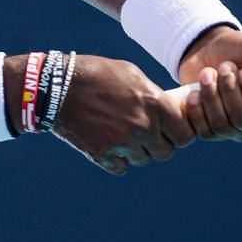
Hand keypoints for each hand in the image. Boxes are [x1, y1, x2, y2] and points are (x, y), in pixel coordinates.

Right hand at [50, 55, 198, 175]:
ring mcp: (122, 143)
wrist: (57, 87)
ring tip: (122, 134)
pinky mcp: (102, 155)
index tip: (172, 131)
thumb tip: (170, 110)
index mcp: (154, 103)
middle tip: (146, 135)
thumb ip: (154, 95)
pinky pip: (121, 167)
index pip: (184, 134)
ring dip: (136, 151)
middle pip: (165, 152)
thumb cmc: (96, 74)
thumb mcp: (132, 75)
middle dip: (158, 145)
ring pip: (142, 160)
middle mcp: (142, 126)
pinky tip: (108, 143)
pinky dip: (116, 159)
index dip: (180, 134)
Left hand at [176, 26, 241, 141]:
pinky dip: (197, 109)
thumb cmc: (240, 48)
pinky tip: (195, 92)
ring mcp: (236, 131)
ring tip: (208, 73)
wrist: (208, 50)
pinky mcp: (212, 131)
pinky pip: (204, 131)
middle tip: (224, 67)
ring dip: (211, 95)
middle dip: (229, 90)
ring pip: (222, 126)